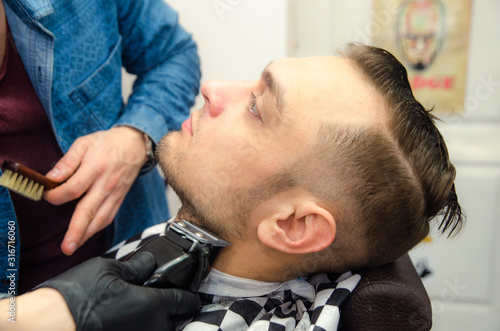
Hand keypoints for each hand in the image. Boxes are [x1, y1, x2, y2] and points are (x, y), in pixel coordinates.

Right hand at [40, 252, 200, 330]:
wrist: (50, 323)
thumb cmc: (79, 294)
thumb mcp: (112, 269)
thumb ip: (138, 267)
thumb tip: (150, 263)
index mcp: (152, 306)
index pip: (185, 302)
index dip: (190, 296)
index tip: (191, 293)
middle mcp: (149, 327)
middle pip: (174, 321)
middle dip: (173, 311)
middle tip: (164, 297)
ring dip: (157, 321)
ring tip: (144, 307)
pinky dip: (141, 327)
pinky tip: (129, 318)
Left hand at [43, 126, 147, 254]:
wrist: (134, 144)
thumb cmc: (107, 143)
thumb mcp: (84, 143)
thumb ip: (67, 161)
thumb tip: (51, 177)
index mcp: (95, 168)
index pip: (73, 189)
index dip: (56, 196)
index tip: (46, 195)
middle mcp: (106, 184)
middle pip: (88, 211)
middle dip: (76, 231)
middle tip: (66, 248)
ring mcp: (114, 194)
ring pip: (100, 219)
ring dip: (86, 235)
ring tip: (72, 247)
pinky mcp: (119, 199)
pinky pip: (108, 217)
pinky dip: (97, 228)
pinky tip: (86, 235)